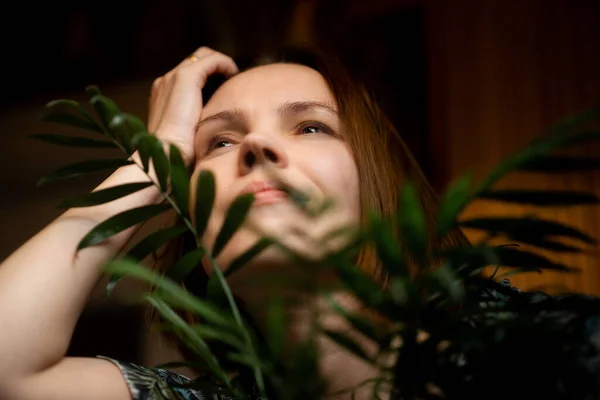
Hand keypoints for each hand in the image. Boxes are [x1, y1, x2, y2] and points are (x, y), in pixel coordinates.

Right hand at [147, 46, 237, 165]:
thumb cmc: (177, 153)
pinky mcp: (185, 77)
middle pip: (195, 61)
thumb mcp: (185, 134)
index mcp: (162, 94)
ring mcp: (173, 77)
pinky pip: (210, 61)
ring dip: (221, 64)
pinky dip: (225, 65)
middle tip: (232, 79)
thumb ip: (194, 123)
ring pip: (203, 56)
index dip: (208, 75)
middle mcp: (165, 81)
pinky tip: (234, 75)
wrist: (165, 154)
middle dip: (215, 66)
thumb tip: (214, 125)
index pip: (188, 74)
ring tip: (235, 76)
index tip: (225, 87)